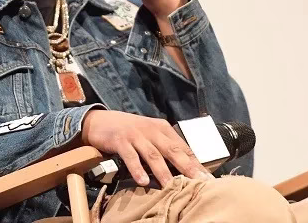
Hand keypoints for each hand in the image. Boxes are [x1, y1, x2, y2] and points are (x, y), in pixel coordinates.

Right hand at [80, 110, 211, 186]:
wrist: (100, 121)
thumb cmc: (128, 131)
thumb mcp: (149, 135)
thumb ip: (164, 147)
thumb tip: (185, 168)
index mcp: (162, 128)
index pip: (183, 147)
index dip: (195, 163)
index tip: (207, 179)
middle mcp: (151, 130)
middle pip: (172, 150)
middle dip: (187, 167)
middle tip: (198, 182)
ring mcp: (136, 134)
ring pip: (153, 155)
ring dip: (163, 172)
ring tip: (172, 186)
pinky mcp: (120, 140)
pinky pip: (131, 156)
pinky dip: (137, 169)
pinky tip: (142, 181)